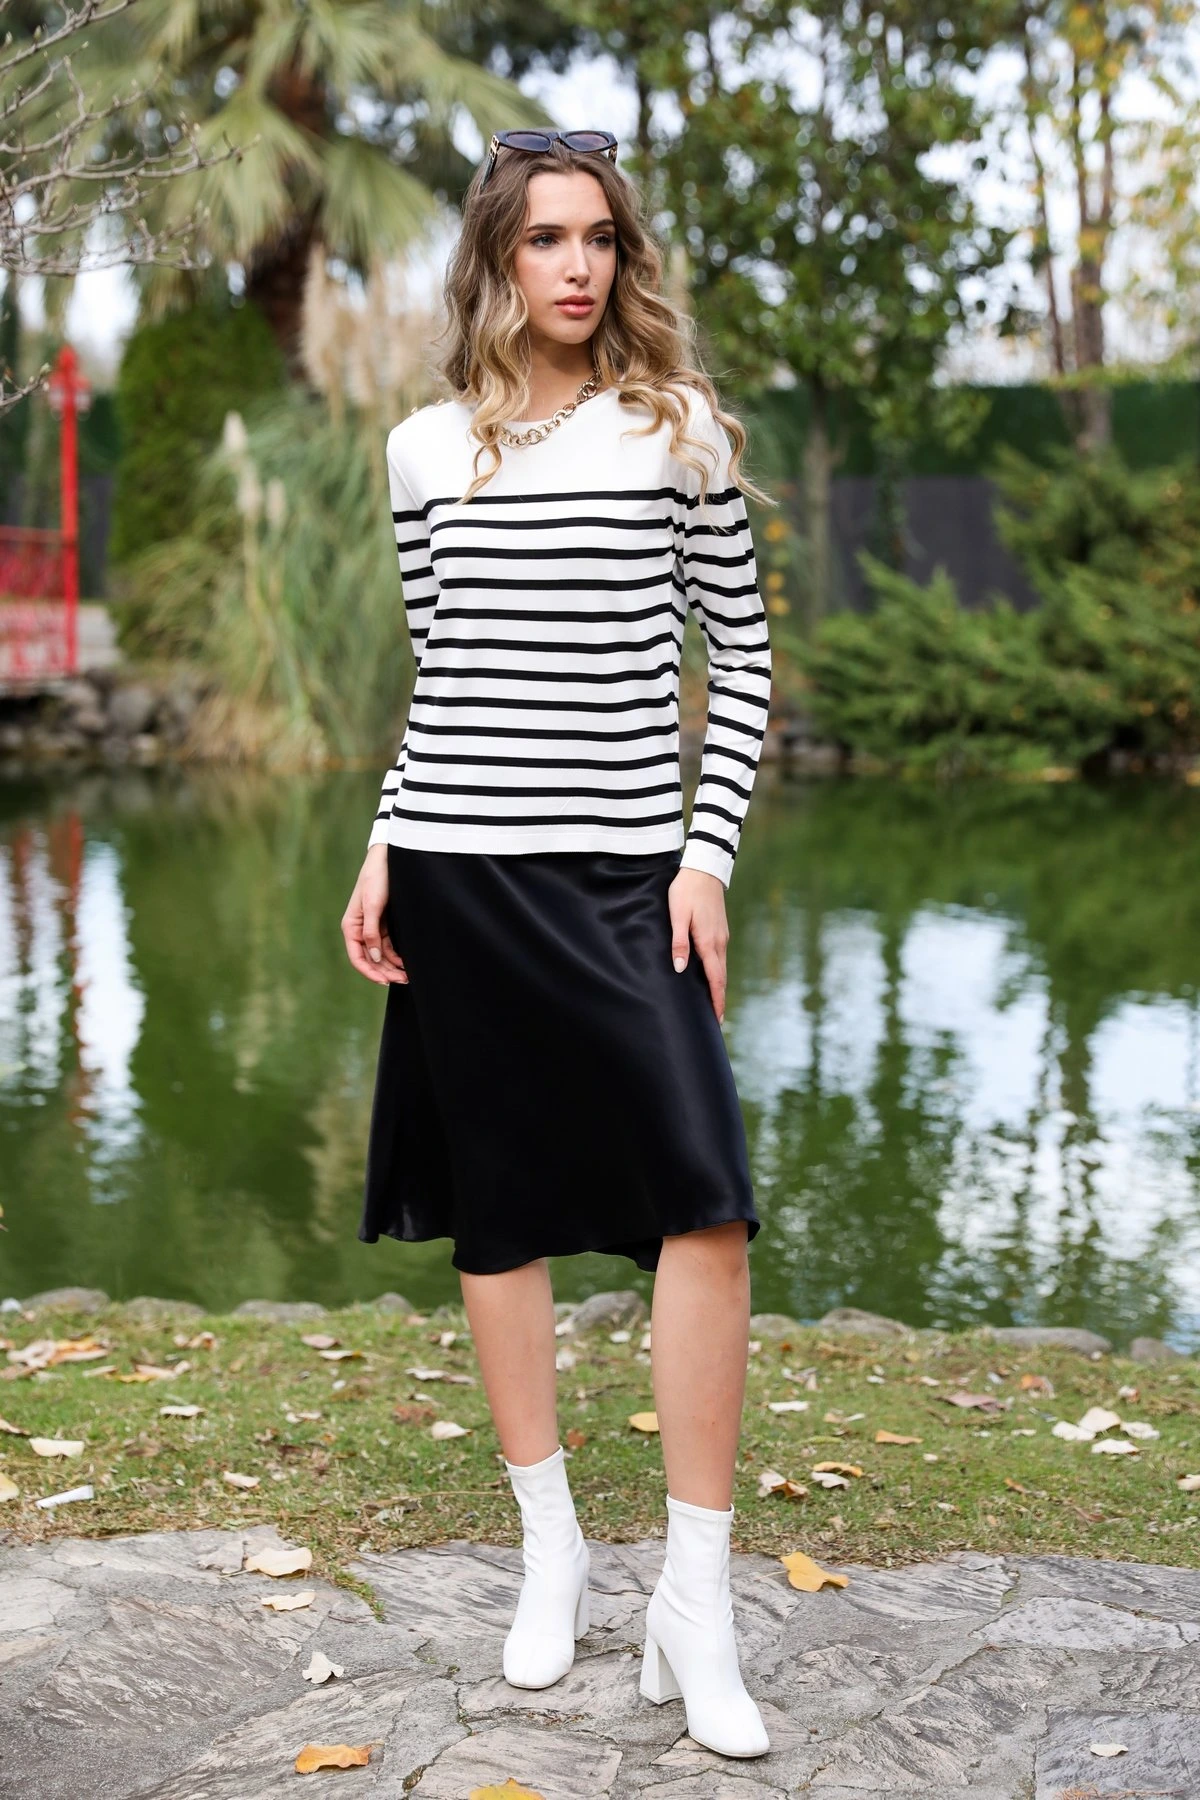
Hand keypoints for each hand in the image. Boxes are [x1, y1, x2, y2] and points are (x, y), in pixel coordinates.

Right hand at [341, 844, 408, 985]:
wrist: (388, 859)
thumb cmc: (377, 878)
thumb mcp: (373, 905)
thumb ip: (371, 932)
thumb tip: (372, 957)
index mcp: (351, 926)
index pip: (357, 957)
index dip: (370, 972)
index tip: (384, 981)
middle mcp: (360, 930)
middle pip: (370, 959)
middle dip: (385, 971)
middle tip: (403, 980)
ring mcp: (372, 927)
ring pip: (380, 954)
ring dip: (392, 966)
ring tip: (407, 975)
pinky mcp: (384, 923)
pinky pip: (388, 946)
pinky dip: (396, 955)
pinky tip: (406, 962)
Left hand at [667, 866, 728, 1022]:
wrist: (703, 868)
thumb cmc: (685, 891)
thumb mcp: (677, 916)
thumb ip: (679, 943)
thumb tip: (680, 969)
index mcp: (708, 942)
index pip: (715, 979)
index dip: (716, 1000)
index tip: (717, 1020)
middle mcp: (719, 942)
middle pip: (721, 977)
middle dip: (719, 999)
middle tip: (716, 1021)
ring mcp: (722, 936)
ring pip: (721, 967)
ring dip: (718, 986)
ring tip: (713, 1003)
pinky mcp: (719, 930)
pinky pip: (720, 957)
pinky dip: (717, 972)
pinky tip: (711, 976)